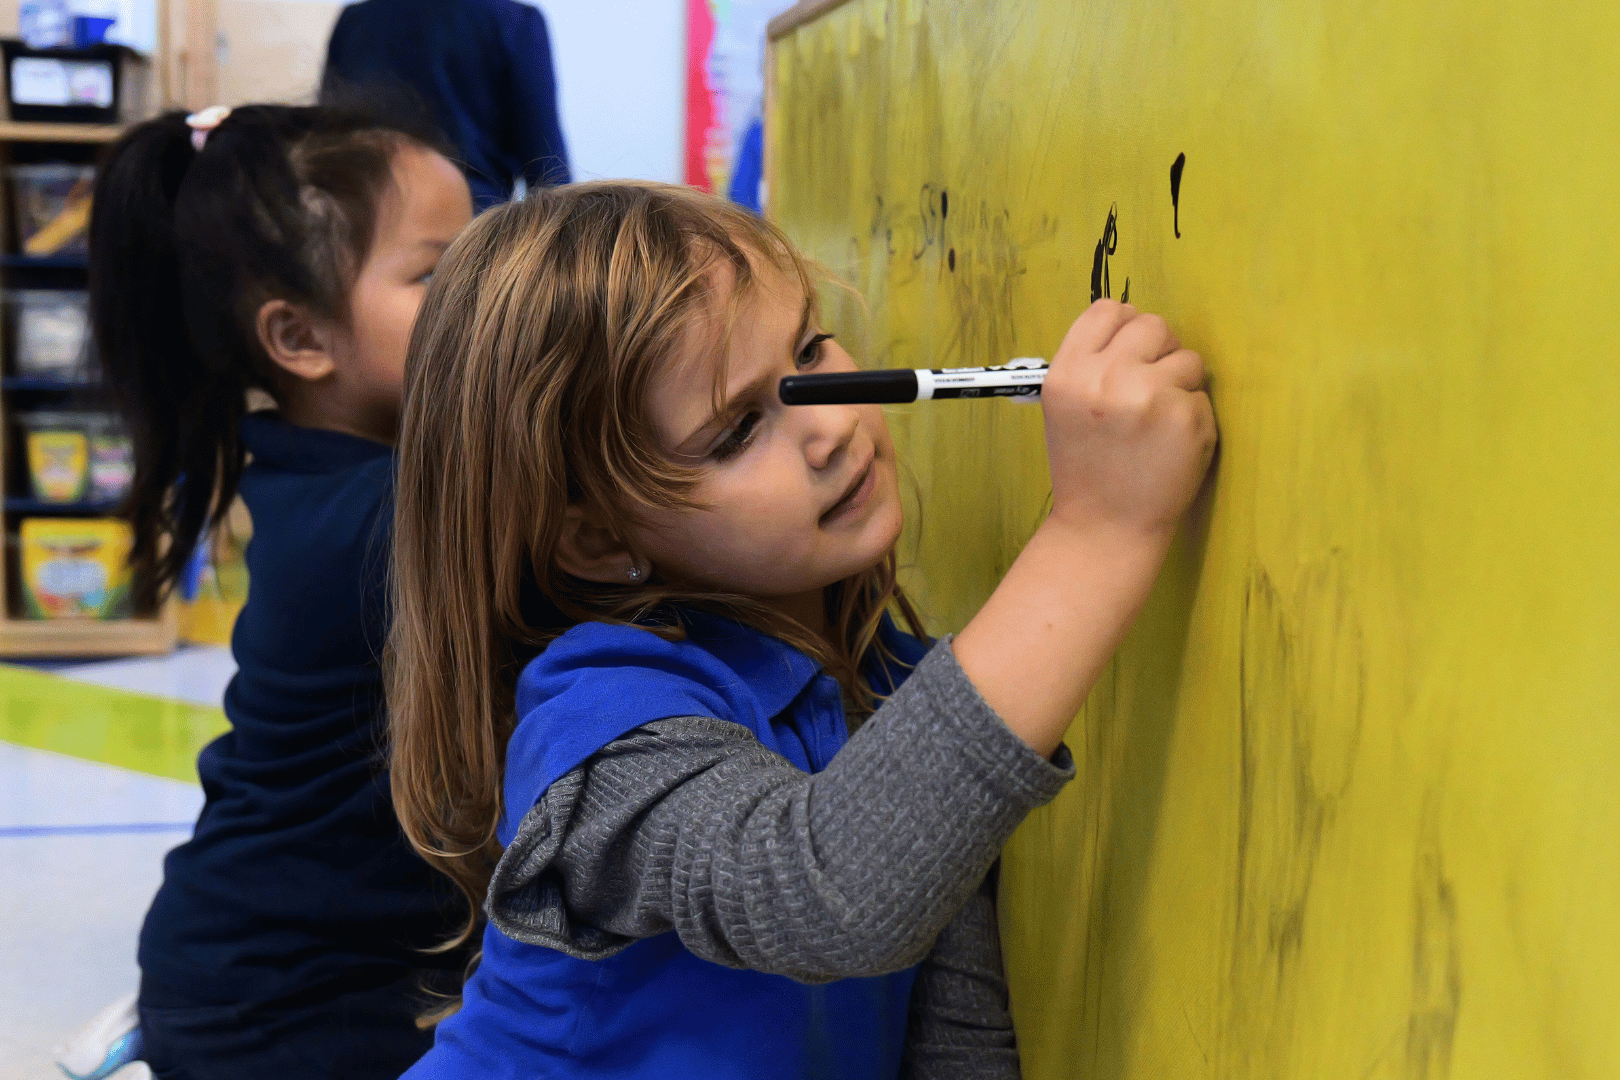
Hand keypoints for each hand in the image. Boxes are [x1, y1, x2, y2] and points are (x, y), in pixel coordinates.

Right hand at [1039, 300, 1216, 543]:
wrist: (1104, 527)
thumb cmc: (1085, 466)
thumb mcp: (1064, 407)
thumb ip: (1092, 363)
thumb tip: (1135, 326)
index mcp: (1068, 373)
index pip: (1107, 310)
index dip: (1125, 327)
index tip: (1131, 351)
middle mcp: (1105, 378)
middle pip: (1153, 325)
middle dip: (1159, 352)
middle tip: (1151, 387)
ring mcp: (1149, 396)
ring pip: (1188, 357)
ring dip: (1181, 383)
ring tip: (1159, 420)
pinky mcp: (1187, 418)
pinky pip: (1202, 396)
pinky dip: (1193, 418)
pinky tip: (1170, 445)